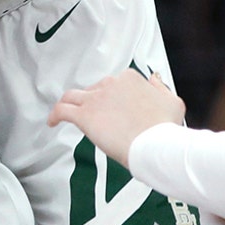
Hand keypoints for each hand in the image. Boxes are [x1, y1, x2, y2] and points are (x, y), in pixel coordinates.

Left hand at [47, 68, 185, 167]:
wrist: (156, 145)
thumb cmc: (165, 128)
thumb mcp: (173, 101)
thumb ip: (161, 88)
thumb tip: (153, 79)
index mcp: (129, 78)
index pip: (113, 84)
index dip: (110, 98)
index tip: (111, 109)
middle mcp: (110, 84)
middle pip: (93, 90)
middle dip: (93, 102)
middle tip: (95, 118)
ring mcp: (96, 99)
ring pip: (73, 96)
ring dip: (68, 103)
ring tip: (65, 112)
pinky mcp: (85, 116)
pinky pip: (62, 110)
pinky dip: (54, 115)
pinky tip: (52, 122)